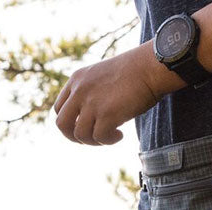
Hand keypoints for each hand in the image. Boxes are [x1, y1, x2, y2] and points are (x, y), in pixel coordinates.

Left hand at [53, 42, 184, 145]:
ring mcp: (92, 103)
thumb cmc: (135, 71)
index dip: (70, 122)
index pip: (59, 108)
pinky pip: (99, 137)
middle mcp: (80, 91)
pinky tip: (119, 135)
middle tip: (92, 138)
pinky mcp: (106, 114)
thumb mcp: (102, 77)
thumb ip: (91, 94)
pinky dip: (108, 140)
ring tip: (111, 135)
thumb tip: (91, 120)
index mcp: (77, 79)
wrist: (152, 66)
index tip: (85, 126)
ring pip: (80, 135)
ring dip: (94, 141)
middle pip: (62, 124)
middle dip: (74, 137)